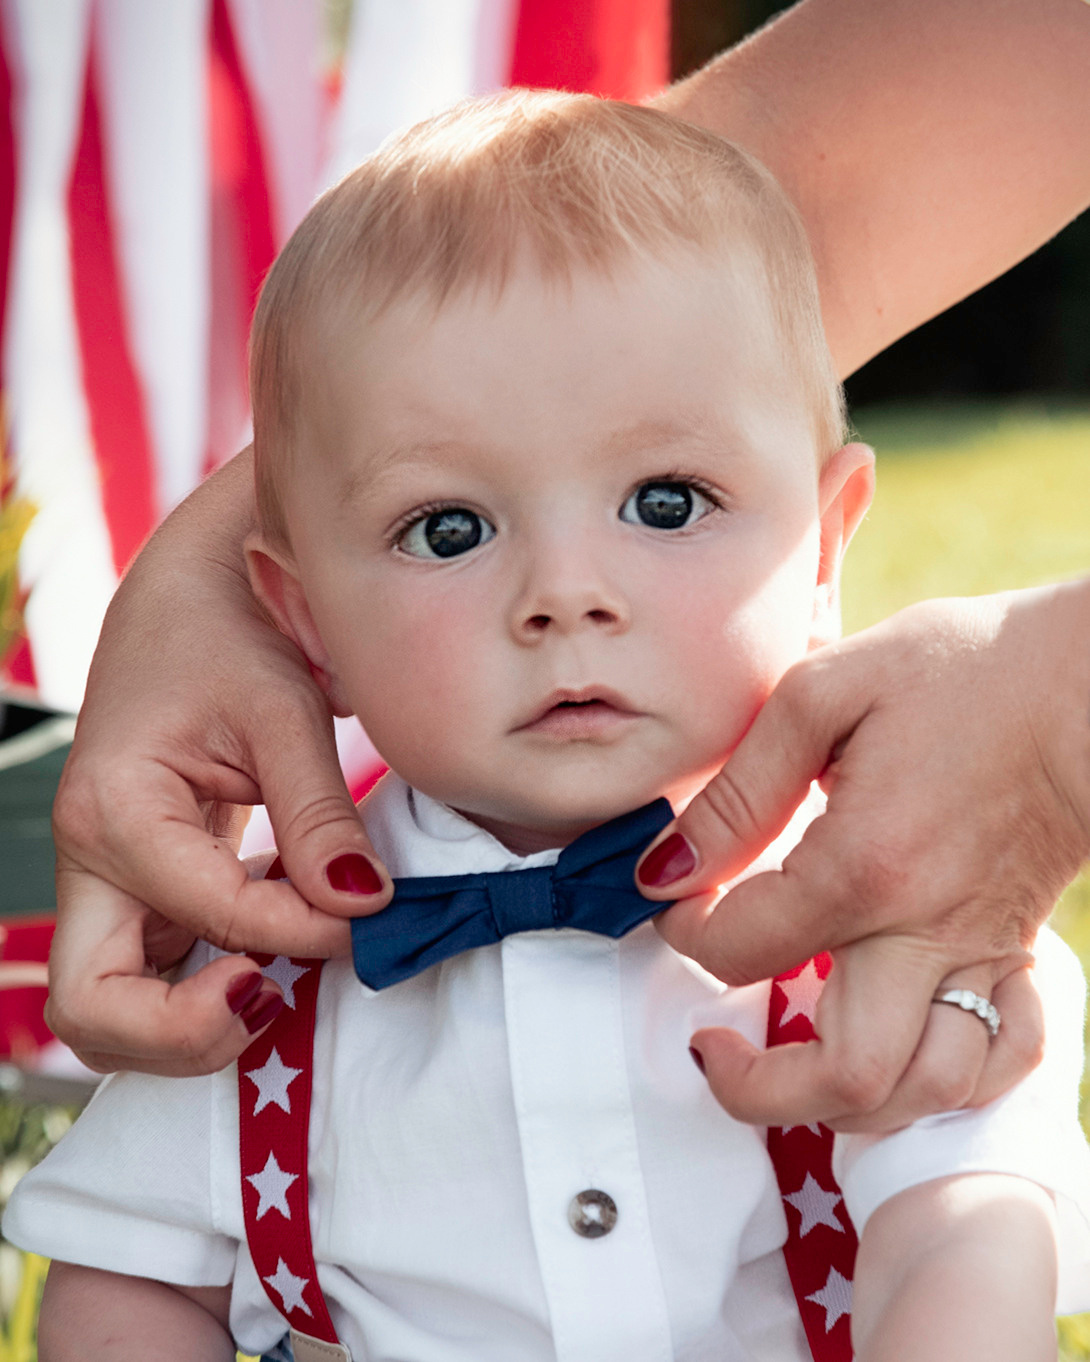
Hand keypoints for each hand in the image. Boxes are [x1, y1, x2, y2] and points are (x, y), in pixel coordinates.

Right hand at [48, 452, 391, 1075]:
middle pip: (94, 1010)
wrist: (194, 596)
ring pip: (114, 1009)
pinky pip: (154, 972)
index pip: (207, 916)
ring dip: (195, 1027)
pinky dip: (206, 991)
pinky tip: (279, 955)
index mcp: (112, 810)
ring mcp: (106, 880)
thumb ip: (318, 817)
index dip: (297, 933)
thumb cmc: (229, 634)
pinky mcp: (139, 886)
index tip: (370, 917)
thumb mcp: (284, 713)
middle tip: (281, 998)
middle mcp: (89, 859)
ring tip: (287, 984)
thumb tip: (364, 907)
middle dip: (187, 1037)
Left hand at [640, 582, 1089, 1126]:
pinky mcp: (1017, 952)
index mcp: (862, 868)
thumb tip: (669, 866)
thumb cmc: (959, 671)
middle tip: (713, 1050)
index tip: (674, 903)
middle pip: (840, 1077)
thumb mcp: (822, 695)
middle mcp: (924, 933)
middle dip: (753, 1088)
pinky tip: (892, 1050)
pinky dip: (942, 1082)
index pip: (739, 951)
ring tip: (789, 1063)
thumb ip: (739, 792)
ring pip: (920, 1092)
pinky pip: (998, 1060)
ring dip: (842, 1103)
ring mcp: (979, 954)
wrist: (1085, 680)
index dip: (683, 934)